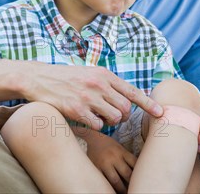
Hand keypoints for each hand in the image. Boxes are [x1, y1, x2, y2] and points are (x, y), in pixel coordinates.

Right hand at [25, 63, 162, 129]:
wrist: (39, 78)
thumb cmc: (67, 77)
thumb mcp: (90, 73)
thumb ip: (108, 83)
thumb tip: (128, 97)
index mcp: (104, 75)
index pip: (132, 91)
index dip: (149, 104)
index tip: (160, 113)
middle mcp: (99, 85)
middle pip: (126, 109)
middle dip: (123, 116)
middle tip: (113, 115)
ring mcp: (88, 97)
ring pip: (114, 118)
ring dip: (109, 122)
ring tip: (98, 116)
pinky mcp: (77, 109)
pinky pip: (97, 125)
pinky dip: (95, 126)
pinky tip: (86, 119)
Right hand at [79, 129, 135, 192]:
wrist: (93, 139)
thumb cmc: (109, 145)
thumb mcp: (120, 148)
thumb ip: (127, 158)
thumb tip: (138, 170)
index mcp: (122, 151)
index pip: (134, 163)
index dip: (139, 173)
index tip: (141, 179)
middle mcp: (114, 157)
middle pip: (127, 173)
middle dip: (131, 183)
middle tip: (134, 188)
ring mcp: (104, 163)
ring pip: (115, 180)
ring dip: (121, 188)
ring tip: (124, 192)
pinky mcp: (96, 168)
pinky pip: (104, 180)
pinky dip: (108, 186)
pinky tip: (112, 189)